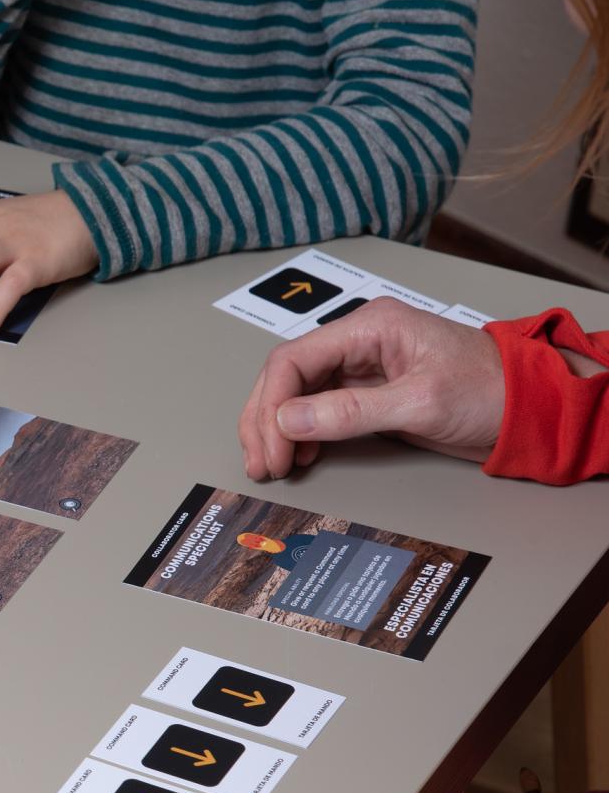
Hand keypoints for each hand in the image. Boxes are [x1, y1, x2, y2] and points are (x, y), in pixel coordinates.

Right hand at [238, 298, 506, 480]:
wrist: (531, 408)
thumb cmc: (490, 391)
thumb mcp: (420, 403)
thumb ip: (351, 412)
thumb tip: (288, 421)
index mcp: (369, 327)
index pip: (293, 360)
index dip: (272, 407)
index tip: (270, 449)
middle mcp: (359, 342)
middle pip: (286, 376)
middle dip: (265, 421)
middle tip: (261, 464)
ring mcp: (361, 368)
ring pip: (295, 394)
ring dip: (276, 429)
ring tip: (270, 465)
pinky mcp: (368, 393)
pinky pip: (318, 409)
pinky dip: (300, 434)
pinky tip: (298, 456)